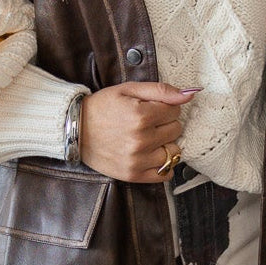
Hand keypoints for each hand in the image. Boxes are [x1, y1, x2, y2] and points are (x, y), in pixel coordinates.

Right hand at [79, 82, 197, 183]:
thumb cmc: (101, 107)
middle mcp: (141, 140)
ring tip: (149, 138)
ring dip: (165, 143)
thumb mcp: (128, 90)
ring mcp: (138, 160)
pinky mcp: (133, 174)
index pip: (175, 111)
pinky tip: (151, 154)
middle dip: (166, 123)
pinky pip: (165, 174)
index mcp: (141, 116)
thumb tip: (189, 94)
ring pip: (174, 151)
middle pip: (176, 130)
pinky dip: (163, 164)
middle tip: (148, 122)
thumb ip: (161, 91)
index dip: (166, 107)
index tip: (152, 108)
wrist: (75, 129)